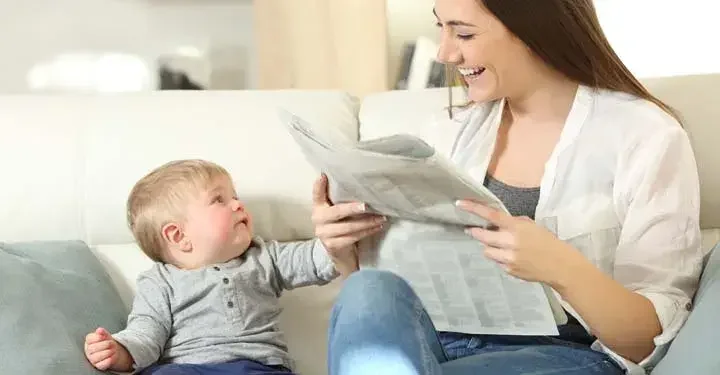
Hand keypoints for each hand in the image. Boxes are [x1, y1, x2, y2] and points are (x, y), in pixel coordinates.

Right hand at [84, 327, 133, 371]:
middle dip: (106, 344)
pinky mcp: (98, 366)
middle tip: (112, 343)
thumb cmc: (107, 342)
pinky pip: (102, 364)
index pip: (89, 339)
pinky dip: (108, 360)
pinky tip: (112, 356)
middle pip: (93, 348)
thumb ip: (102, 332)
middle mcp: (88, 351)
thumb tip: (99, 330)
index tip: (105, 336)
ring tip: (113, 349)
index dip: (99, 337)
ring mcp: (92, 359)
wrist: (113, 351)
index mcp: (89, 342)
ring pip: (97, 357)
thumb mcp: (106, 335)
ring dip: (108, 352)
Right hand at [312, 174, 385, 273]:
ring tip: (381, 218)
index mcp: (318, 208)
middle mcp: (318, 219)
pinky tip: (376, 227)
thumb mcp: (339, 212)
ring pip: (348, 227)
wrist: (340, 253)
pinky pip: (352, 237)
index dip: (319, 186)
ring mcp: (324, 234)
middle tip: (366, 206)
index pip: (316, 195)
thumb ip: (342, 200)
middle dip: (353, 208)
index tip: (323, 176)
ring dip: (367, 222)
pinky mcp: (332, 245)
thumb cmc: (342, 226)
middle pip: (336, 212)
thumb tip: (361, 183)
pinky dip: (367, 232)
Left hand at [456, 200, 586, 288]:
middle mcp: (510, 242)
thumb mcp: (531, 226)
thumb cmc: (546, 242)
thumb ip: (512, 223)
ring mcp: (508, 258)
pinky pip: (496, 262)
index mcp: (516, 227)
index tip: (460, 204)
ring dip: (489, 247)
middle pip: (482, 236)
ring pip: (486, 251)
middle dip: (475, 232)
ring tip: (501, 246)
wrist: (560, 265)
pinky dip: (499, 258)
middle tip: (471, 229)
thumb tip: (495, 221)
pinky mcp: (509, 270)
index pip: (491, 215)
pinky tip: (512, 257)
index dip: (474, 209)